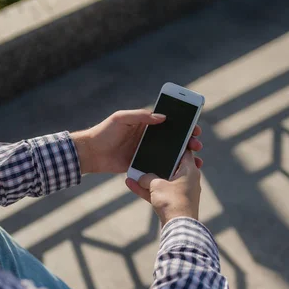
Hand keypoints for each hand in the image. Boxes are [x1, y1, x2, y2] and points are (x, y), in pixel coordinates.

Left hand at [71, 109, 202, 173]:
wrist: (91, 153)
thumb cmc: (104, 132)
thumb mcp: (121, 119)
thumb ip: (141, 116)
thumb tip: (162, 117)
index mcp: (145, 124)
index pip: (168, 122)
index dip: (183, 124)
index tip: (196, 126)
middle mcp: (147, 137)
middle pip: (172, 138)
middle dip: (187, 141)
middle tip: (197, 144)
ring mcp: (145, 152)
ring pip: (169, 153)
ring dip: (182, 155)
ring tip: (194, 159)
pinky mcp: (141, 165)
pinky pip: (158, 166)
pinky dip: (170, 168)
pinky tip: (180, 171)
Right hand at [125, 150, 201, 224]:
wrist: (178, 227)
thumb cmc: (172, 201)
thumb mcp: (156, 184)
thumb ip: (147, 177)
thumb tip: (142, 177)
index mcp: (190, 170)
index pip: (185, 151)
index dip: (174, 145)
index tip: (164, 140)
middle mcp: (188, 179)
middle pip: (171, 166)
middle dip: (156, 163)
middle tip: (145, 155)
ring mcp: (181, 192)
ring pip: (163, 181)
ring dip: (148, 179)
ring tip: (133, 174)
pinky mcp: (174, 203)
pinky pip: (159, 193)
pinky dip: (148, 190)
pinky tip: (131, 185)